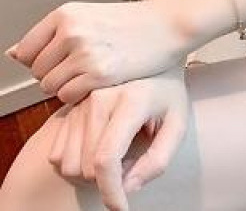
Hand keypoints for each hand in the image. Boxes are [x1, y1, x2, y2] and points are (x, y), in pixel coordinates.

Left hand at [5, 0, 187, 103]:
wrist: (171, 24)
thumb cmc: (133, 23)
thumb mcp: (91, 17)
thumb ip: (53, 35)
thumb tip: (11, 53)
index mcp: (66, 13)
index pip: (25, 51)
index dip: (42, 60)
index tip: (64, 59)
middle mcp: (72, 30)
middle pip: (37, 71)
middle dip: (56, 75)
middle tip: (84, 67)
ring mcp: (85, 52)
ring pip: (50, 86)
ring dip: (68, 87)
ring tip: (93, 73)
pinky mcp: (99, 73)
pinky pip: (68, 96)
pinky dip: (80, 95)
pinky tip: (101, 81)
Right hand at [47, 65, 189, 210]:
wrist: (153, 58)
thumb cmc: (167, 93)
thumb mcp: (177, 124)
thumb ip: (158, 159)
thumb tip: (127, 187)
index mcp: (130, 101)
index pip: (107, 158)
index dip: (111, 192)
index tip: (120, 208)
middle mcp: (100, 98)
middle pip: (85, 167)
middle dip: (107, 179)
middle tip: (130, 164)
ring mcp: (81, 101)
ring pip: (68, 163)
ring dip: (89, 172)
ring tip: (115, 154)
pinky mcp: (69, 106)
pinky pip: (58, 152)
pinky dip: (75, 160)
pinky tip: (97, 147)